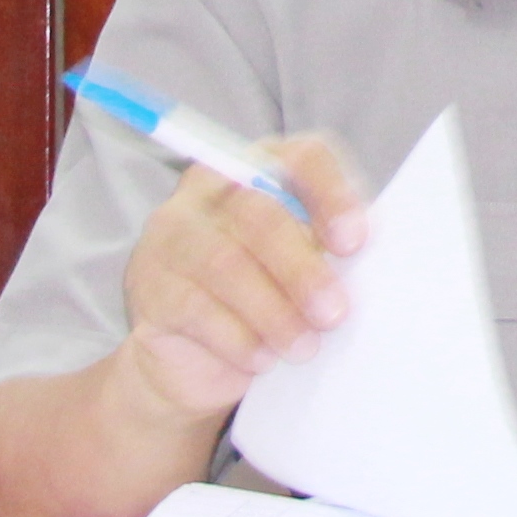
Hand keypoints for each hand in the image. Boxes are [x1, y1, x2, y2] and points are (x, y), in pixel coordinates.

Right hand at [102, 134, 370, 430]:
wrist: (193, 359)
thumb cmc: (264, 298)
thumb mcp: (301, 269)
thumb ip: (327, 254)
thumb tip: (366, 270)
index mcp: (262, 169)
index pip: (302, 157)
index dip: (332, 194)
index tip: (355, 242)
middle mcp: (212, 191)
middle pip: (258, 213)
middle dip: (302, 269)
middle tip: (334, 313)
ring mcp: (173, 234)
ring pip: (225, 263)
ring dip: (274, 312)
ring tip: (304, 346)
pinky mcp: (150, 284)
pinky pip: (194, 307)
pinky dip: (238, 337)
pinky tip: (263, 358)